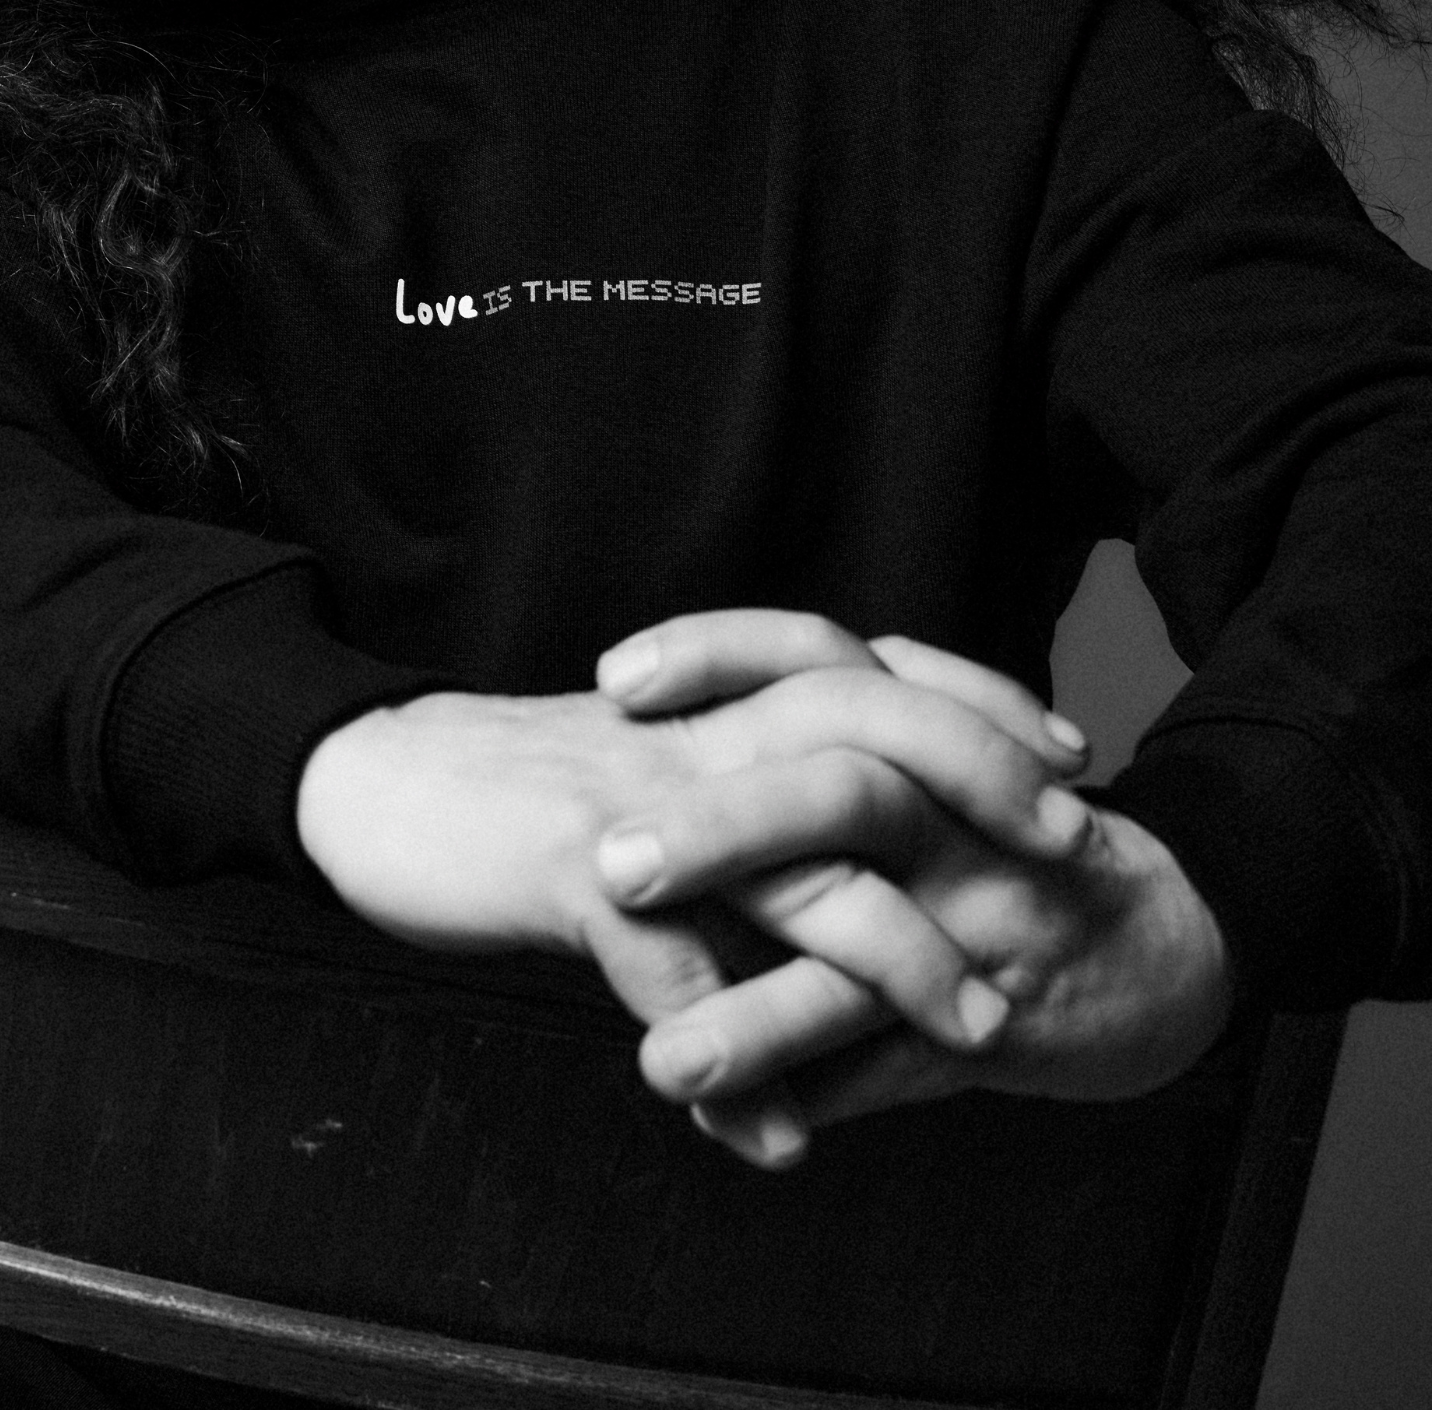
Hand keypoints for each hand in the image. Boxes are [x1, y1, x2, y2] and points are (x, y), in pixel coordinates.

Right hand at [296, 617, 1092, 1162]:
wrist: (384, 783)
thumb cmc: (531, 789)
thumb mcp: (657, 773)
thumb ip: (751, 805)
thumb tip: (847, 862)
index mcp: (721, 704)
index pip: (878, 675)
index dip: (982, 709)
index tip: (1075, 762)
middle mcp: (699, 734)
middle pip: (866, 728)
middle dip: (981, 785)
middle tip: (1074, 859)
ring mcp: (642, 802)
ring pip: (793, 863)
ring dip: (891, 951)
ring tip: (975, 1031)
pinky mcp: (571, 872)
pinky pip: (671, 973)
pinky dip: (731, 1058)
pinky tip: (779, 1138)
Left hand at [593, 611, 1232, 1160]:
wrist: (1168, 943)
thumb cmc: (1010, 835)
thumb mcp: (935, 746)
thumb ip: (830, 715)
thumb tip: (668, 709)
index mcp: (926, 731)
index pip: (817, 656)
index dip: (717, 657)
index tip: (613, 680)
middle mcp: (957, 816)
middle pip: (843, 794)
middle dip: (723, 829)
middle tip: (611, 862)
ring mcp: (981, 924)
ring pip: (869, 962)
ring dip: (761, 1017)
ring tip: (661, 1058)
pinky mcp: (999, 1026)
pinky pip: (895, 1068)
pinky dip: (809, 1098)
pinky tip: (722, 1123)